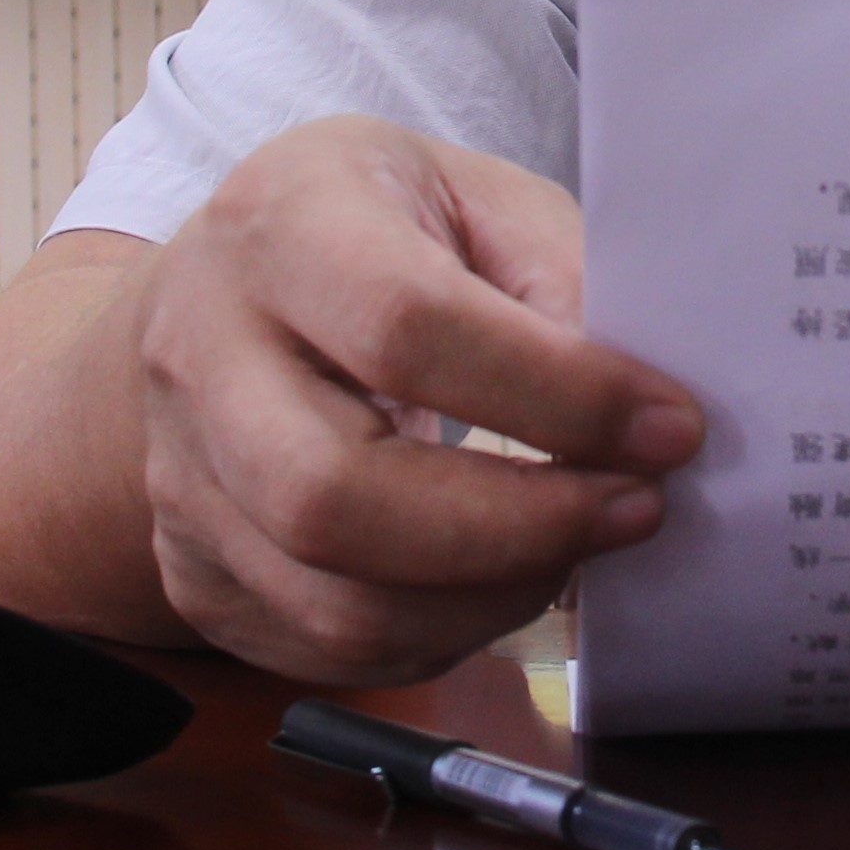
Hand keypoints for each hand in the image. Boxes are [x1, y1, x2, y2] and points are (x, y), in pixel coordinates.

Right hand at [127, 115, 702, 684]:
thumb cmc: (373, 236)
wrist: (214, 298)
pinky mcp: (192, 573)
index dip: (556, 394)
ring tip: (576, 550)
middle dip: (517, 527)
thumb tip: (641, 410)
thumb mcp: (474, 199)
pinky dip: (440, 640)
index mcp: (280, 225)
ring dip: (491, 601)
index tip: (670, 428)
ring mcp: (179, 477)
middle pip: (335, 495)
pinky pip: (327, 650)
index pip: (405, 328)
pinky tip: (497, 584)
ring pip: (335, 602)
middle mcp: (199, 353)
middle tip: (635, 510)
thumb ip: (560, 277)